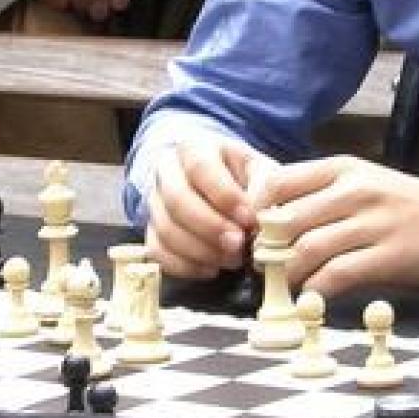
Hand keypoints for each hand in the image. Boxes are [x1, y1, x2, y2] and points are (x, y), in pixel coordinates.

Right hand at [145, 139, 278, 279]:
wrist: (220, 187)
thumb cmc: (242, 178)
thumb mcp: (260, 170)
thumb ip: (266, 185)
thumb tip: (261, 210)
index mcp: (194, 148)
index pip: (200, 167)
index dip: (224, 195)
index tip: (249, 218)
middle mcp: (167, 172)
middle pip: (177, 199)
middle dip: (210, 227)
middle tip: (238, 244)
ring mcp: (156, 202)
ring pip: (166, 229)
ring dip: (201, 250)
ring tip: (232, 259)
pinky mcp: (152, 230)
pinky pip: (157, 252)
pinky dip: (185, 266)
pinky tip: (212, 269)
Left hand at [251, 155, 418, 297]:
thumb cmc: (405, 206)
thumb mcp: (363, 182)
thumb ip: (321, 194)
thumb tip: (271, 217)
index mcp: (344, 168)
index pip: (279, 181)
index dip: (256, 209)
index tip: (250, 230)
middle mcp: (355, 191)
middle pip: (287, 219)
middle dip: (266, 248)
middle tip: (260, 265)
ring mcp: (373, 224)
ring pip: (307, 249)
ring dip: (287, 273)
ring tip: (284, 283)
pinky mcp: (387, 257)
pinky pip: (337, 275)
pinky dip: (316, 289)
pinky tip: (312, 296)